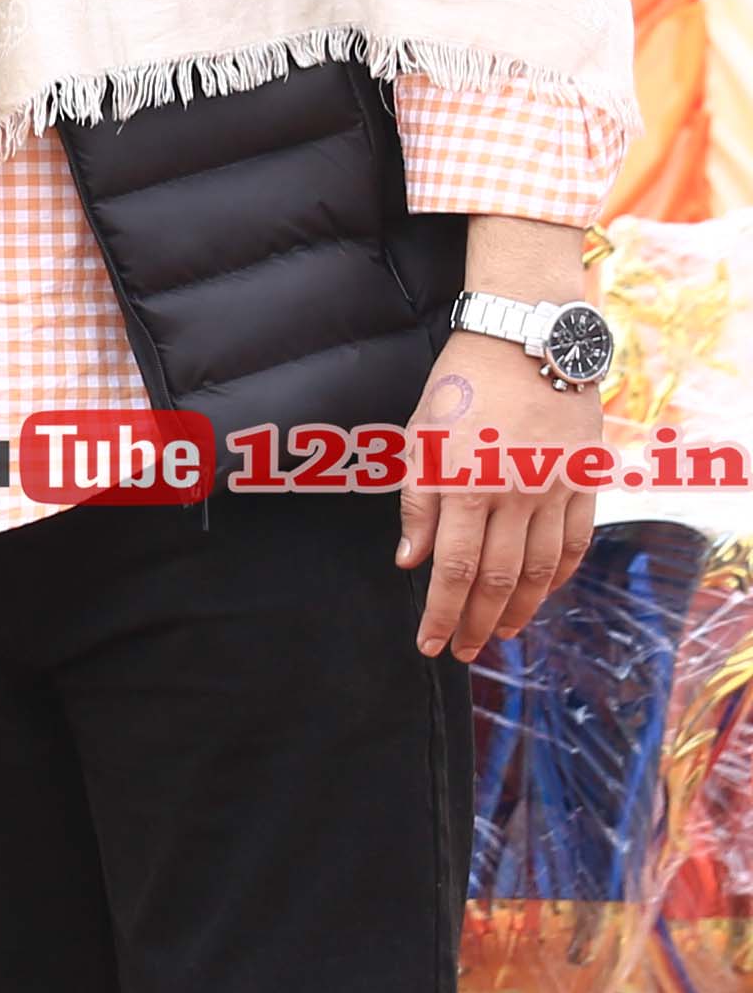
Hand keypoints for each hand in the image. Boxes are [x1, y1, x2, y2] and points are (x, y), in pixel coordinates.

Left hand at [400, 330, 608, 661]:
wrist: (527, 342)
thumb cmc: (461, 385)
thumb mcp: (420, 436)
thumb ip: (417, 502)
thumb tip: (409, 560)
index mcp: (463, 483)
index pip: (451, 568)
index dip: (440, 613)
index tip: (431, 644)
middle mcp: (512, 493)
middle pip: (498, 579)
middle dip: (476, 622)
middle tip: (463, 651)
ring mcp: (554, 489)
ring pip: (541, 569)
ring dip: (519, 609)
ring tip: (499, 633)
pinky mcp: (584, 480)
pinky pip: (575, 541)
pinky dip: (560, 575)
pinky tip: (543, 594)